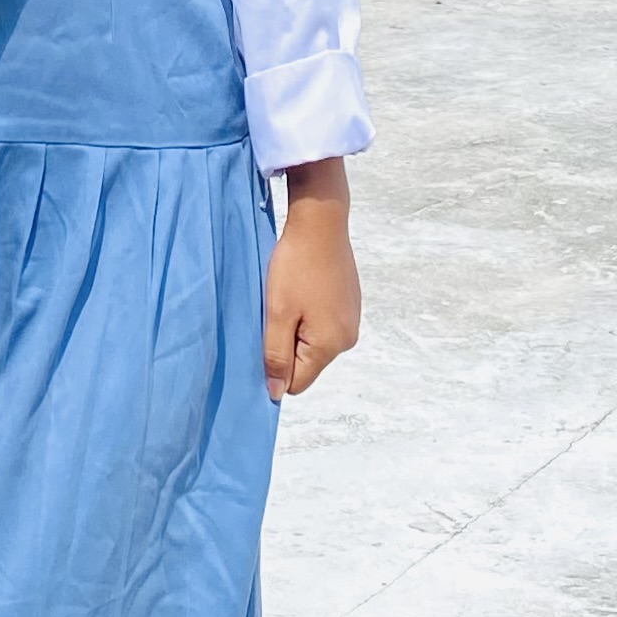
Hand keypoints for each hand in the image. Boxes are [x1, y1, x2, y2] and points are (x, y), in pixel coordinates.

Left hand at [265, 160, 359, 399]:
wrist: (320, 222)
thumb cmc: (295, 267)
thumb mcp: (278, 313)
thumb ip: (276, 356)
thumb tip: (277, 394)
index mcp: (331, 345)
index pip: (298, 382)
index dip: (276, 367)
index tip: (264, 338)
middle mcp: (347, 338)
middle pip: (307, 362)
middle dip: (287, 344)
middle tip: (275, 312)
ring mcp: (352, 319)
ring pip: (314, 341)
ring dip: (296, 327)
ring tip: (288, 298)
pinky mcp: (350, 302)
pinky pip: (323, 322)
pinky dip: (309, 313)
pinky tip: (302, 289)